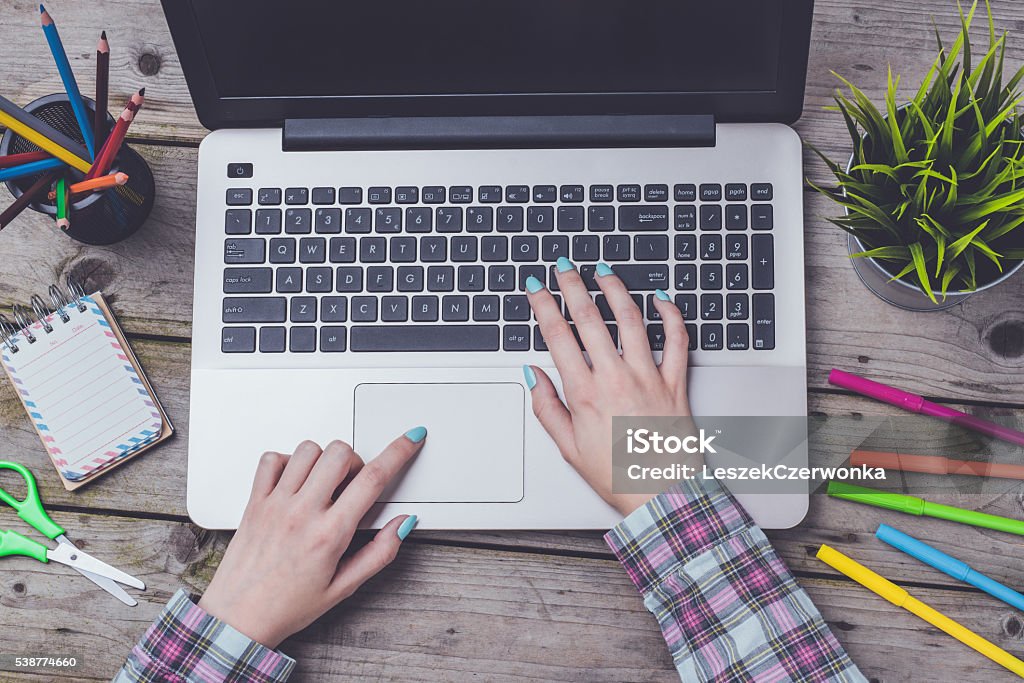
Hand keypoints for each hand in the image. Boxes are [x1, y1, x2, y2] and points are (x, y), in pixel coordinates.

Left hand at [197, 430, 425, 647]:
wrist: (238, 619)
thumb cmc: (287, 606)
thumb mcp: (344, 587)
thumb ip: (379, 553)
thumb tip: (402, 524)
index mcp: (330, 534)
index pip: (373, 479)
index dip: (399, 452)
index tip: (411, 439)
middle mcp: (302, 513)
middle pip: (341, 452)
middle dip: (356, 460)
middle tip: (353, 484)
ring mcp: (275, 504)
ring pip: (308, 449)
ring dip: (324, 459)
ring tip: (323, 483)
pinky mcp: (254, 501)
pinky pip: (272, 459)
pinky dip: (287, 462)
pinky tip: (294, 482)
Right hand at [524, 260, 690, 516]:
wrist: (662, 496)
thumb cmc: (617, 476)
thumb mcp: (568, 448)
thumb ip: (547, 408)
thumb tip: (533, 375)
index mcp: (585, 394)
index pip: (558, 336)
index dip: (543, 305)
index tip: (535, 287)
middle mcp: (616, 379)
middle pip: (591, 318)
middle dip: (573, 285)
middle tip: (564, 266)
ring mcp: (648, 377)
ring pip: (632, 320)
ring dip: (615, 290)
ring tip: (604, 271)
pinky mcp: (676, 383)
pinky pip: (677, 340)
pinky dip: (670, 315)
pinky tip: (659, 299)